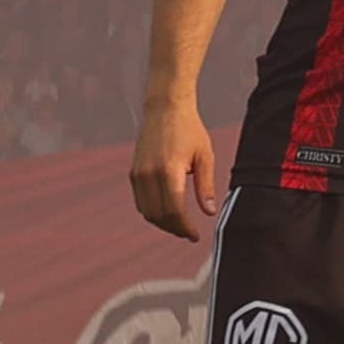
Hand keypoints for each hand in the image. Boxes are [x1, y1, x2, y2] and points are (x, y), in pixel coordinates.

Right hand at [129, 99, 218, 241]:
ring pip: (147, 211)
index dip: (185, 228)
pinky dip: (153, 212)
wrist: (165, 108)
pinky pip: (141, 201)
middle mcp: (149, 174)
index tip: (195, 235)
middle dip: (175, 229)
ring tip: (181, 225)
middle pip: (159, 216)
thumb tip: (209, 212)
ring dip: (163, 223)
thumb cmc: (189, 130)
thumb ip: (206, 186)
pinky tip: (168, 212)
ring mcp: (138, 174)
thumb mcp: (205, 156)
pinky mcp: (133, 172)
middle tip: (190, 233)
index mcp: (169, 170)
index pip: (174, 211)